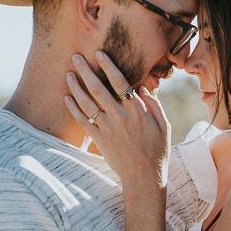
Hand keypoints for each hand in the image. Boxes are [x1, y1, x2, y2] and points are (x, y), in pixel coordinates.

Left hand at [64, 51, 170, 190]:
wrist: (144, 177)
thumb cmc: (157, 150)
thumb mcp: (163, 125)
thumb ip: (154, 104)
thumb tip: (143, 86)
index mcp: (138, 111)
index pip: (121, 82)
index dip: (109, 66)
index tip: (99, 53)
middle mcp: (121, 117)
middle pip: (99, 89)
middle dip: (86, 70)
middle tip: (76, 56)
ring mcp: (108, 129)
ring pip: (88, 103)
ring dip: (76, 87)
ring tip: (68, 74)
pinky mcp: (100, 140)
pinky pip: (83, 121)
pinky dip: (74, 109)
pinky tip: (67, 98)